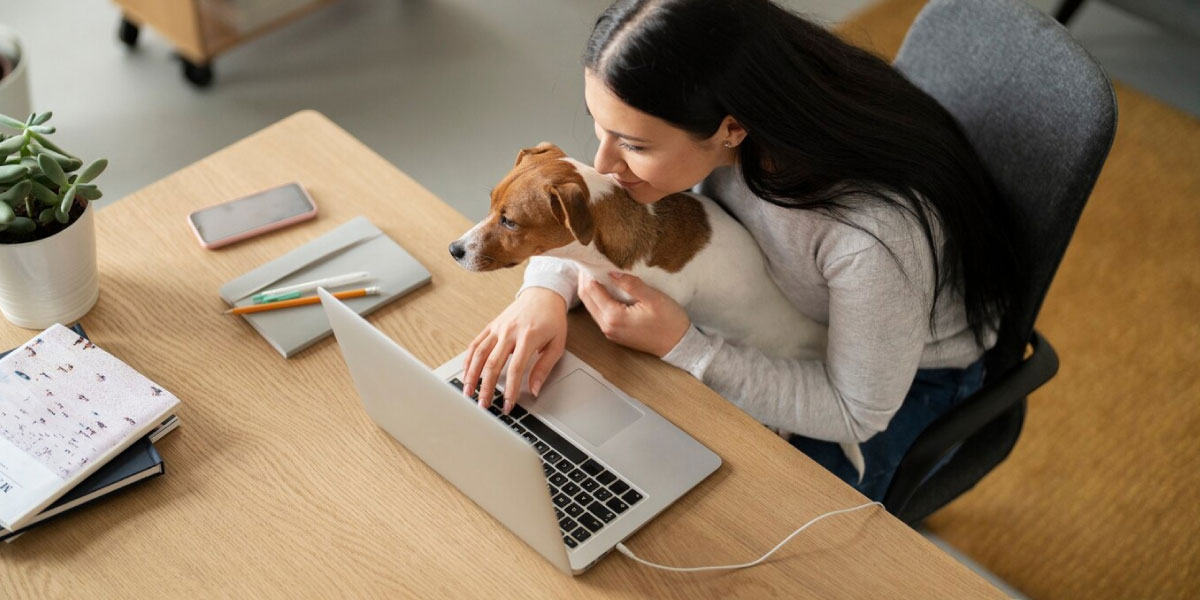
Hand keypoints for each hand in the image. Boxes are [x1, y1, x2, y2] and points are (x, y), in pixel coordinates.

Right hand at [462, 287, 567, 413]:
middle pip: (493, 363)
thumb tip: (534, 390)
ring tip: (468, 392)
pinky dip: (468, 360)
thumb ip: (544, 368)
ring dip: (471, 375)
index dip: (510, 390)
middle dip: (486, 387)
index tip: (508, 405)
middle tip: (484, 405)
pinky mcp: (491, 326)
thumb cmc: (552, 320)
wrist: (543, 294)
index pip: (516, 369)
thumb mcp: (557, 344)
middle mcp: (509, 332)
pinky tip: (466, 373)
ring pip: (479, 354)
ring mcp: (497, 328)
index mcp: (528, 337)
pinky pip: (476, 344)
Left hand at [577, 272, 690, 357]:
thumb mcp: (653, 298)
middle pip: (586, 298)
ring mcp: (610, 331)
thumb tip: (611, 272)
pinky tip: (606, 288)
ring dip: (591, 289)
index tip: (591, 258)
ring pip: (590, 306)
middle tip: (591, 262)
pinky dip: (598, 299)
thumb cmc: (669, 321)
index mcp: (614, 316)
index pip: (590, 290)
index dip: (588, 272)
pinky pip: (599, 313)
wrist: (678, 344)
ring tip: (598, 272)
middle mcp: (607, 326)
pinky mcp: (615, 333)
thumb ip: (630, 284)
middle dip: (585, 279)